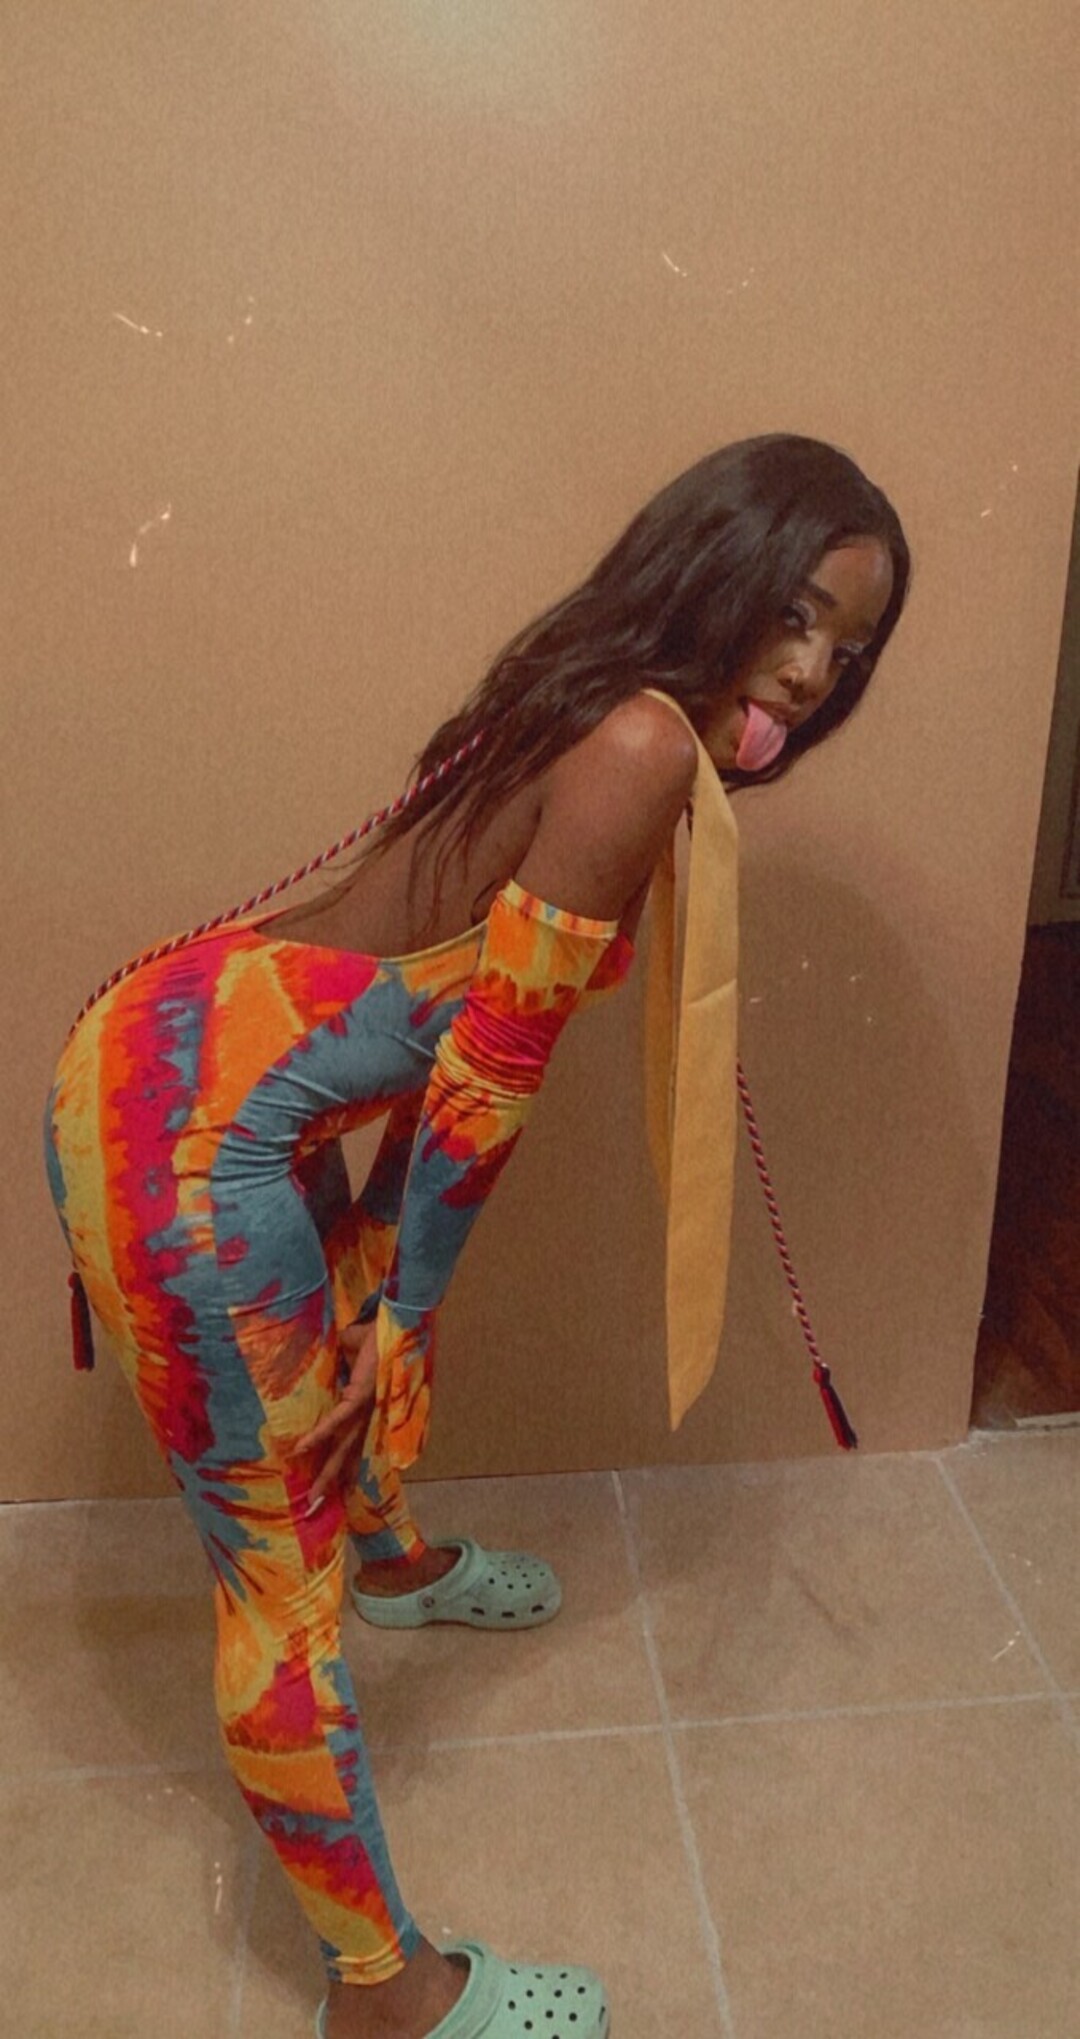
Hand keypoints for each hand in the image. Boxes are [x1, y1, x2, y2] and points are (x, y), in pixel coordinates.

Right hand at [292, 1320, 378, 1509]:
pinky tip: (301, 1449)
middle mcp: (367, 1414)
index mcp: (365, 1408)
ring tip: (311, 1497)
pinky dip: (320, 1433)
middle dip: (330, 1483)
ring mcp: (366, 1408)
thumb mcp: (348, 1354)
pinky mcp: (361, 1394)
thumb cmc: (375, 1335)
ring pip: (344, 1447)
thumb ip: (335, 1363)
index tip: (330, 1491)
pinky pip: (338, 1419)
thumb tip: (317, 1361)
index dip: (340, 1467)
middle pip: (347, 1456)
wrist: (394, 1320)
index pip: (350, 1444)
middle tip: (313, 1509)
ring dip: (326, 1473)